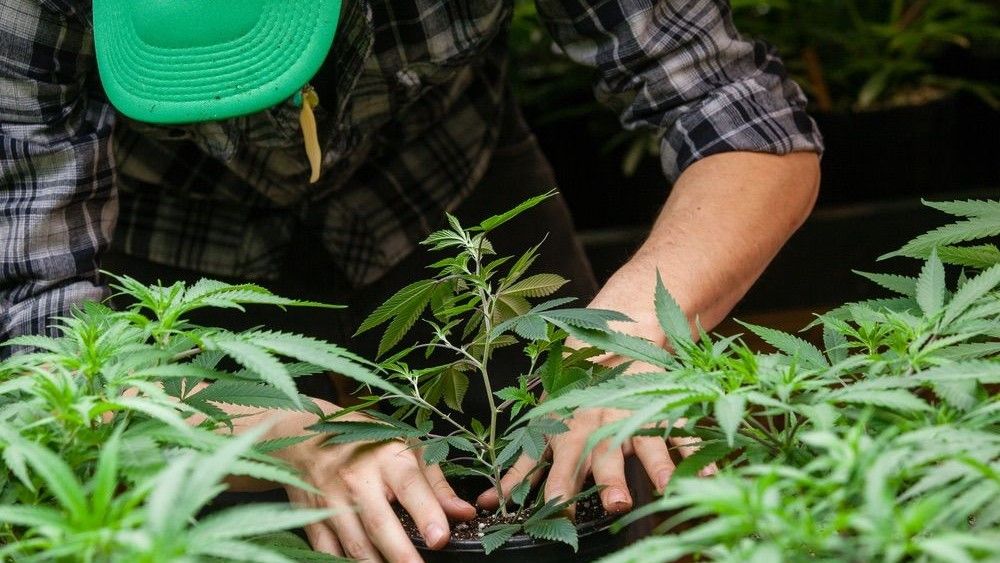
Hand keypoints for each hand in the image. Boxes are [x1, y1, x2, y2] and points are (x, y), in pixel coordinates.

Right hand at [276, 411, 475, 561]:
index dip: (427, 513)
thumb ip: (436, 485)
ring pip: (355, 545)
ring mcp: (331, 501)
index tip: (441, 538)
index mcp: (387, 459)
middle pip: (380, 524)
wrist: (306, 439)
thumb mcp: (407, 450)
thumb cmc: (368, 445)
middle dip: (401, 555)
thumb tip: (465, 513)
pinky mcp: (314, 519)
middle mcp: (358, 480)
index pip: (410, 486)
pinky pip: (329, 551)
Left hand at [477, 407, 709, 515]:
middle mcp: (601, 424)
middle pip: (605, 453)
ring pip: (646, 440)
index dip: (557, 487)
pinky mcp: (663, 406)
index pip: (561, 463)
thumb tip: (486, 504)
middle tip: (614, 503)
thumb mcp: (544, 427)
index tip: (557, 510)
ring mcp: (634, 414)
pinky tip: (712, 471)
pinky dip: (698, 451)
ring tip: (668, 487)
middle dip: (609, 478)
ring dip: (657, 465)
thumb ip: (522, 468)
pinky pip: (683, 430)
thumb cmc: (572, 393)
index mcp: (570, 431)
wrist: (614, 337)